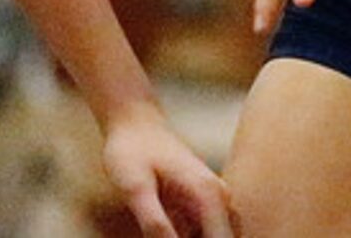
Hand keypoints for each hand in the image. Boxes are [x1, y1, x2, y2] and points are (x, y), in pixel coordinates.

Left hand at [97, 103, 237, 237]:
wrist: (134, 123)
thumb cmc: (132, 151)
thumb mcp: (135, 188)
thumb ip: (154, 222)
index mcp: (208, 194)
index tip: (179, 237)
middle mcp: (217, 198)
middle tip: (163, 233)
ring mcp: (210, 202)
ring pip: (215, 237)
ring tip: (159, 222)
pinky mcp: (198, 206)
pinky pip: (201, 235)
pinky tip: (162, 230)